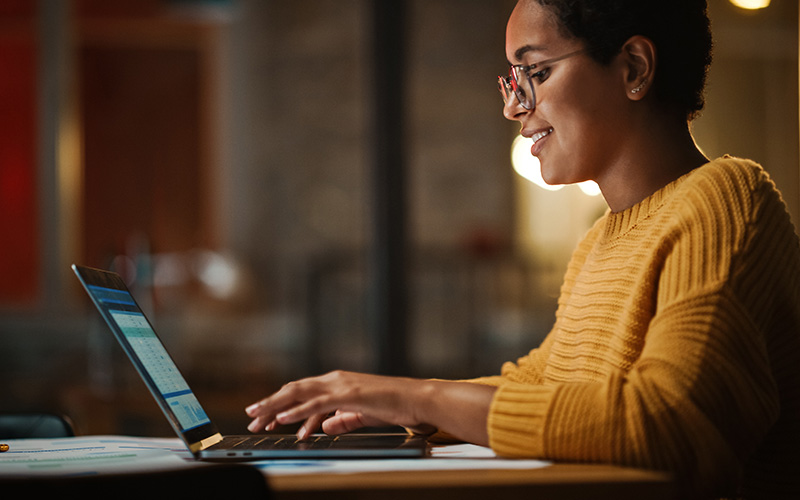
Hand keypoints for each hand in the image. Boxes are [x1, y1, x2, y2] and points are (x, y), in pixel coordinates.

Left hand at [245, 371, 429, 439]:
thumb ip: (342, 419)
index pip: (301, 392)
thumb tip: (324, 426)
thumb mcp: (361, 414)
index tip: (263, 418)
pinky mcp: (348, 394)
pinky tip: (283, 419)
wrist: (415, 399)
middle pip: (293, 390)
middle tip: (251, 418)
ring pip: (299, 393)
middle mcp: (335, 380)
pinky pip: (317, 404)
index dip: (279, 404)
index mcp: (337, 383)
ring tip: (258, 418)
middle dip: (269, 404)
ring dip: (276, 406)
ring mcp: (341, 385)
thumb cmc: (393, 405)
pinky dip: (297, 411)